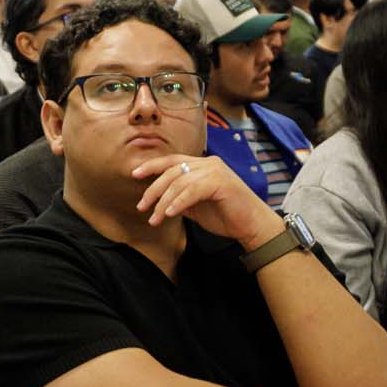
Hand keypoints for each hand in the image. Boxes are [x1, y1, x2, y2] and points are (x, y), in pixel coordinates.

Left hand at [129, 150, 275, 248]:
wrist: (252, 225)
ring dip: (163, 202)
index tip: (134, 174)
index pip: (172, 161)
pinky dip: (178, 203)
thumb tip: (158, 201)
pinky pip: (192, 191)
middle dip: (153, 189)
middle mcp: (209, 163)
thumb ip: (180, 198)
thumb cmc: (227, 216)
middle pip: (172, 171)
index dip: (152, 166)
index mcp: (203, 165)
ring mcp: (216, 171)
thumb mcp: (196, 206)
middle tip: (141, 207)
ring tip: (154, 219)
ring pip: (179, 182)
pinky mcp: (221, 182)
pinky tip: (168, 214)